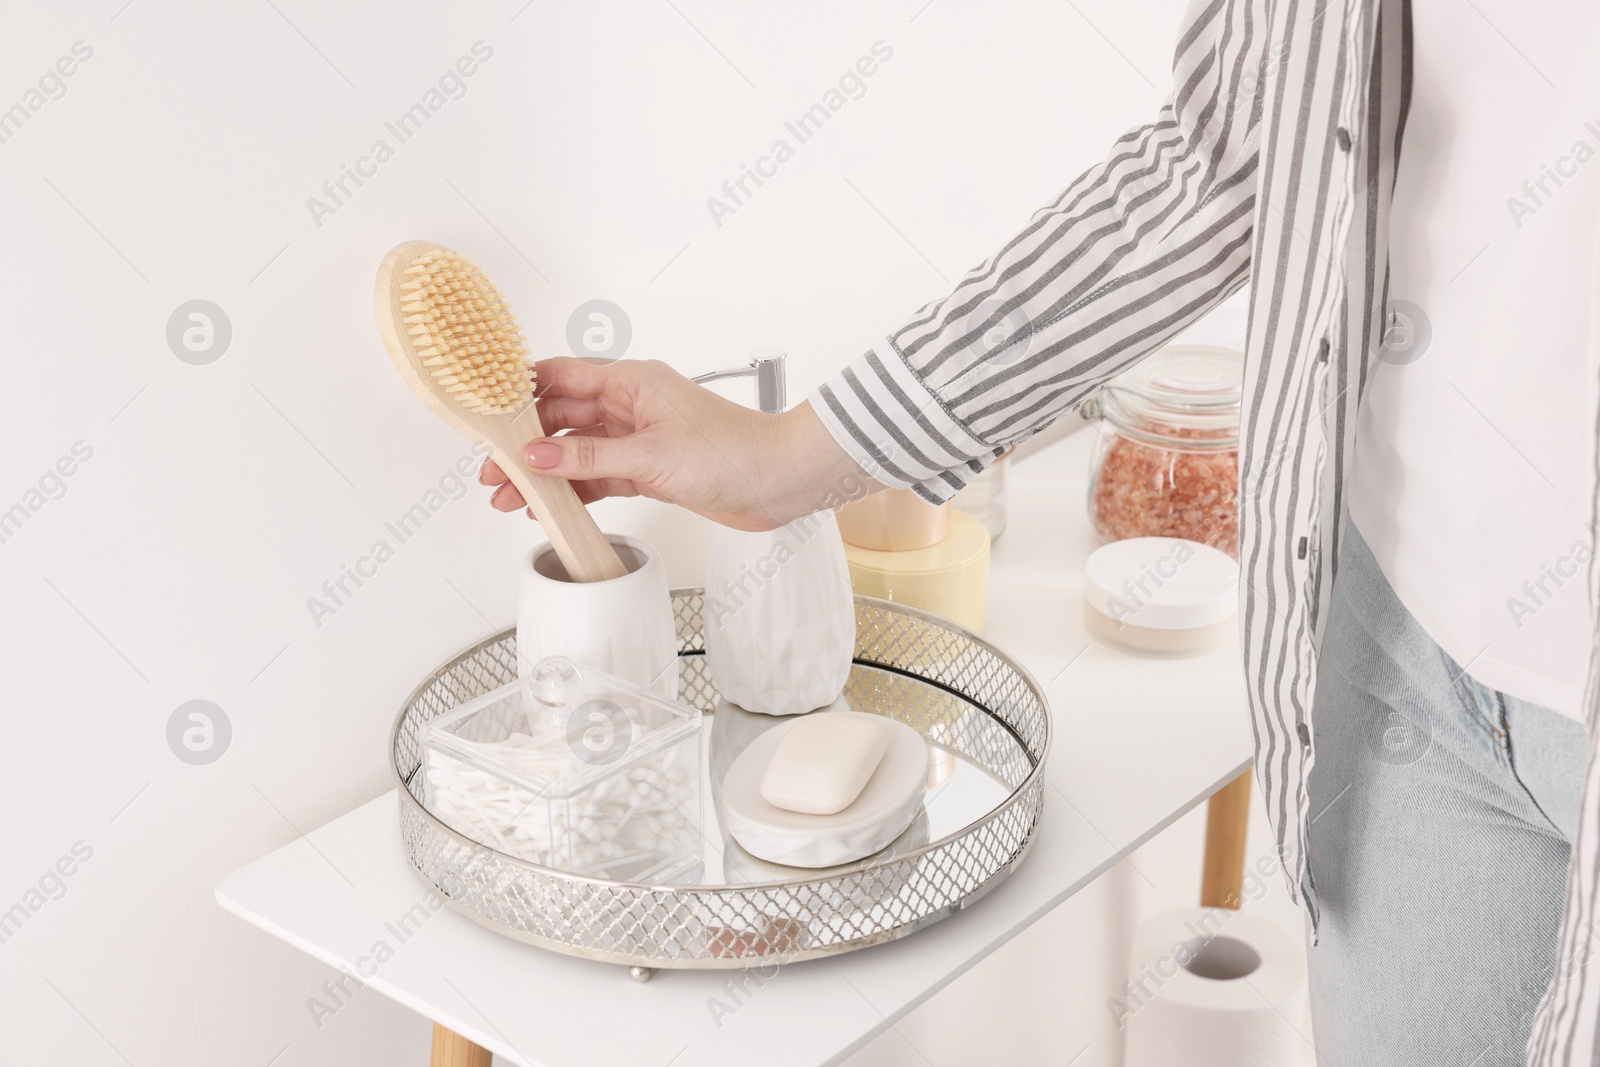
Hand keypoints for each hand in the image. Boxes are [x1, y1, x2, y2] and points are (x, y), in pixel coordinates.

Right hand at [479, 357, 877, 530]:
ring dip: (545, 474)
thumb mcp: (650, 454)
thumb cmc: (732, 452)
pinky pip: (599, 477)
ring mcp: (639, 439)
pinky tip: (549, 506)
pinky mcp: (649, 470)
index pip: (562, 377)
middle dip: (525, 445)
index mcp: (631, 382)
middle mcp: (631, 406)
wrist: (780, 482)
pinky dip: (574, 492)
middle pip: (562, 419)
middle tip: (493, 472)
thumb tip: (537, 456)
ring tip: (509, 498)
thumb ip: (589, 458)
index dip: (521, 394)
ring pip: (577, 453)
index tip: (487, 413)